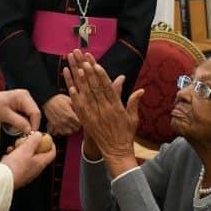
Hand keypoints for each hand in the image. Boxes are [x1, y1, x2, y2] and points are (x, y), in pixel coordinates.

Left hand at [0, 90, 40, 133]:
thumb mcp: (5, 116)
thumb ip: (19, 123)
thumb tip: (30, 130)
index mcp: (23, 96)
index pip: (35, 112)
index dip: (34, 125)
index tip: (30, 135)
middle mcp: (25, 96)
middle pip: (35, 113)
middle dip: (31, 124)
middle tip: (25, 135)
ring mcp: (23, 100)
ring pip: (31, 115)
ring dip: (27, 124)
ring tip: (20, 131)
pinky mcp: (20, 104)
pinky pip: (26, 115)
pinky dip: (23, 121)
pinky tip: (17, 126)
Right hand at [1, 132, 56, 188]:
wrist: (3, 180)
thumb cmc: (15, 166)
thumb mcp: (26, 148)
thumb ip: (34, 140)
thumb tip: (39, 135)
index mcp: (40, 163)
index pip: (52, 153)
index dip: (51, 144)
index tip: (46, 138)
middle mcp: (36, 169)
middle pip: (39, 154)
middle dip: (33, 145)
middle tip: (27, 140)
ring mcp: (27, 173)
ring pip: (27, 158)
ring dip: (21, 150)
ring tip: (14, 147)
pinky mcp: (18, 175)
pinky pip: (18, 163)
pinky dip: (14, 157)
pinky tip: (8, 155)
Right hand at [43, 94, 80, 135]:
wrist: (48, 100)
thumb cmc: (60, 99)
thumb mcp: (70, 100)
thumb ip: (77, 107)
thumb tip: (84, 111)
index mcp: (70, 115)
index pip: (80, 124)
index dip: (82, 122)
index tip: (81, 119)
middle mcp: (65, 121)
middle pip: (76, 129)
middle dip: (77, 125)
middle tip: (77, 122)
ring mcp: (59, 124)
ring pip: (69, 132)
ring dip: (71, 129)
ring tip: (71, 124)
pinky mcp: (54, 126)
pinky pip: (61, 133)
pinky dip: (64, 131)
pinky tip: (65, 126)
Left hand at [63, 50, 141, 175]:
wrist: (116, 152)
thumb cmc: (125, 134)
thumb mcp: (133, 118)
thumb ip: (134, 102)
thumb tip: (141, 90)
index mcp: (116, 107)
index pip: (107, 88)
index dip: (101, 75)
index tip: (96, 64)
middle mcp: (104, 110)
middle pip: (95, 87)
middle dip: (89, 71)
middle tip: (83, 58)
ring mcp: (94, 115)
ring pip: (86, 94)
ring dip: (80, 80)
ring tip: (76, 66)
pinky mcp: (86, 121)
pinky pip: (79, 107)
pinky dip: (74, 96)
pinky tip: (70, 85)